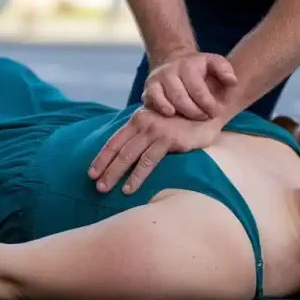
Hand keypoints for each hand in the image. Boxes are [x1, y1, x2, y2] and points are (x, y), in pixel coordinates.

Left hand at [88, 107, 223, 193]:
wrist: (208, 111)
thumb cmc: (182, 121)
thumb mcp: (159, 122)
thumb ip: (144, 133)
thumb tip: (128, 154)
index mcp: (138, 119)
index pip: (114, 140)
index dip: (102, 157)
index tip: (91, 173)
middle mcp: (144, 123)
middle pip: (119, 150)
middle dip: (105, 170)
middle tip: (96, 187)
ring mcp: (156, 131)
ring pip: (129, 156)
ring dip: (115, 174)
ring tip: (106, 189)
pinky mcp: (169, 140)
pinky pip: (148, 161)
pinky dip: (136, 176)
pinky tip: (130, 188)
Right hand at [143, 52, 237, 120]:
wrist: (173, 61)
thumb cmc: (198, 67)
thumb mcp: (213, 62)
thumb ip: (225, 70)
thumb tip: (232, 81)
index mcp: (188, 66)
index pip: (198, 89)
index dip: (208, 104)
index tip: (215, 113)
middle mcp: (170, 72)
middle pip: (181, 98)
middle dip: (195, 112)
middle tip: (205, 118)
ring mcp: (157, 80)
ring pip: (166, 100)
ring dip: (180, 113)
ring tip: (191, 120)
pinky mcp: (148, 89)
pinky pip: (151, 101)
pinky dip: (160, 109)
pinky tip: (171, 115)